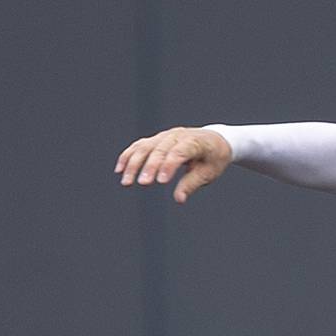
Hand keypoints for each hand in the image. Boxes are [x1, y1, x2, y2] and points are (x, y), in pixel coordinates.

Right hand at [116, 126, 232, 203]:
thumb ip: (192, 184)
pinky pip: (139, 146)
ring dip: (134, 163)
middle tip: (142, 184)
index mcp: (195, 142)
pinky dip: (128, 156)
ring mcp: (165, 136)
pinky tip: (120, 169)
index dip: (169, 165)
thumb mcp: (209, 173)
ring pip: (145, 147)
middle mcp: (178, 135)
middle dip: (149, 166)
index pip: (179, 152)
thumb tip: (179, 199)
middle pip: (160, 149)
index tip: (161, 182)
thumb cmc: (213, 158)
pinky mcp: (157, 139)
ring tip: (126, 182)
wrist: (215, 140)